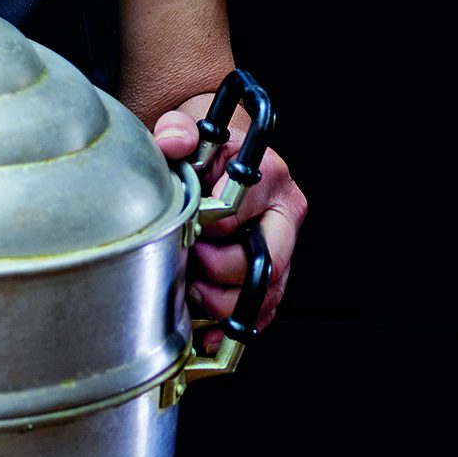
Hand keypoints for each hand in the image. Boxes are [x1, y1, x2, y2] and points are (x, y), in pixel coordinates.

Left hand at [153, 101, 306, 350]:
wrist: (220, 158)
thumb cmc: (208, 148)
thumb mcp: (188, 128)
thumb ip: (177, 130)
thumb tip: (173, 141)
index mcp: (269, 176)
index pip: (237, 216)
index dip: (203, 228)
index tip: (184, 226)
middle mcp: (284, 216)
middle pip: (262, 265)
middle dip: (216, 273)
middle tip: (187, 260)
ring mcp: (283, 250)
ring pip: (263, 297)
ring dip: (219, 302)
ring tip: (190, 284)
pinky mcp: (274, 278)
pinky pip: (261, 316)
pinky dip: (230, 327)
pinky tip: (205, 328)